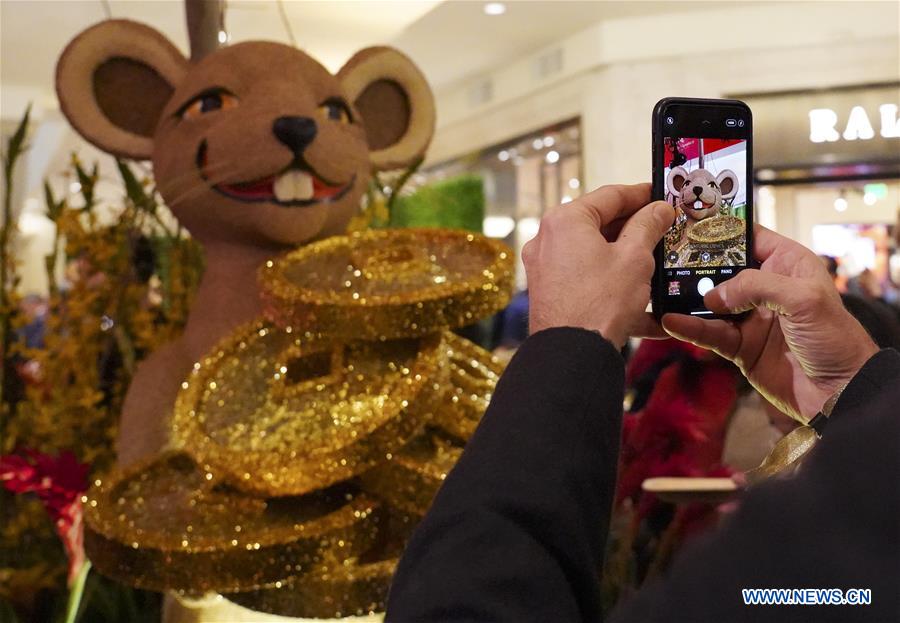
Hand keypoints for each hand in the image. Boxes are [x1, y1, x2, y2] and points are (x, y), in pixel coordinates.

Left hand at [523, 183, 673, 347]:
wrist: (572, 354)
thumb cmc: (600, 302)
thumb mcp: (635, 258)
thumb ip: (649, 226)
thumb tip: (659, 209)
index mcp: (566, 220)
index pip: (610, 195)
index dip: (641, 194)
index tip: (661, 196)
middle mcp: (548, 239)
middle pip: (600, 225)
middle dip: (635, 230)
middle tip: (664, 231)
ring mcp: (545, 268)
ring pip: (595, 255)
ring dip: (627, 261)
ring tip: (658, 266)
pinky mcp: (550, 293)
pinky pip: (587, 281)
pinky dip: (613, 286)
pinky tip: (646, 308)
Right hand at [662, 224, 877, 421]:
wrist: (839, 393)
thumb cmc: (835, 339)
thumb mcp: (802, 299)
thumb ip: (756, 286)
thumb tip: (714, 295)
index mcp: (787, 265)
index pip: (749, 237)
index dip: (723, 231)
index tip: (691, 227)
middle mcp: (766, 287)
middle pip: (722, 269)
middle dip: (696, 266)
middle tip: (667, 261)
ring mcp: (750, 317)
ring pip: (710, 302)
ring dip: (688, 300)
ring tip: (664, 294)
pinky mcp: (739, 346)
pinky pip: (709, 333)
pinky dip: (690, 328)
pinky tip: (672, 322)